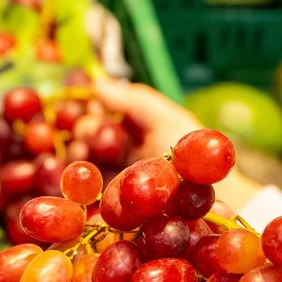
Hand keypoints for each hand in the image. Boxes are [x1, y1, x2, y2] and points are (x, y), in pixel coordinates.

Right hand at [91, 80, 262, 214]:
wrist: (205, 195)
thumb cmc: (193, 155)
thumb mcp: (166, 118)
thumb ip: (133, 100)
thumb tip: (98, 85)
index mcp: (139, 124)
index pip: (106, 109)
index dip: (93, 103)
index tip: (89, 101)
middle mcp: (126, 146)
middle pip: (92, 130)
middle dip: (84, 125)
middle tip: (87, 127)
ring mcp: (118, 172)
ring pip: (85, 154)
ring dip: (77, 145)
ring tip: (80, 146)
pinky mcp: (113, 197)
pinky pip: (87, 182)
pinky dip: (76, 171)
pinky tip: (77, 163)